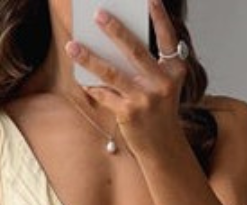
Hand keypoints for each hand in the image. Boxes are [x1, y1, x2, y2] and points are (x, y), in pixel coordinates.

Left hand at [65, 0, 187, 154]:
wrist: (163, 146)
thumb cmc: (159, 110)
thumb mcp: (161, 85)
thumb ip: (146, 66)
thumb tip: (112, 46)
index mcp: (174, 71)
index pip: (167, 38)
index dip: (159, 17)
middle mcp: (162, 83)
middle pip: (134, 51)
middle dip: (115, 30)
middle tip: (98, 14)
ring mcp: (145, 99)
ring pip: (112, 72)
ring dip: (89, 58)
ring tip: (72, 46)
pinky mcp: (129, 114)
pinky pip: (105, 94)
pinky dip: (93, 85)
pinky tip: (83, 78)